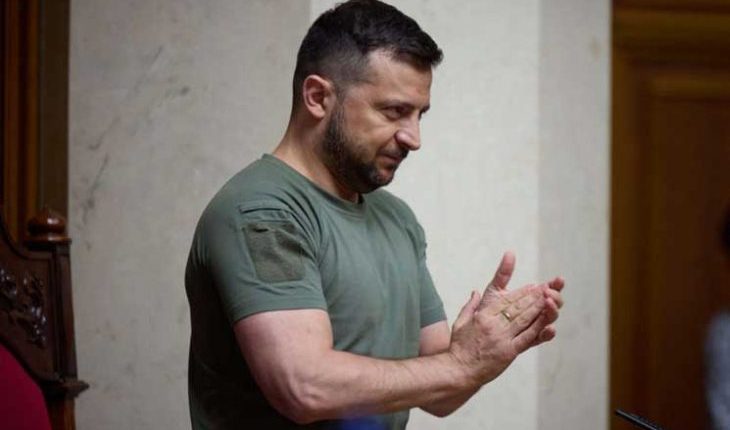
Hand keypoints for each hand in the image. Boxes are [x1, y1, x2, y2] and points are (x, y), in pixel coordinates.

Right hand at [448, 252, 563, 385]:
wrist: (459, 370)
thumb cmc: (459, 348)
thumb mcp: (460, 323)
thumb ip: (470, 306)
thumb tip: (475, 292)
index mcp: (482, 316)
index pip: (506, 301)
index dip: (521, 292)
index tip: (532, 286)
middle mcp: (494, 325)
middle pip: (517, 307)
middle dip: (533, 297)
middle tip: (546, 289)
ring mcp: (502, 338)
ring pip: (524, 320)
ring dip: (538, 308)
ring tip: (549, 299)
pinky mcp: (509, 352)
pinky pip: (526, 337)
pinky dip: (537, 328)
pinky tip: (547, 322)